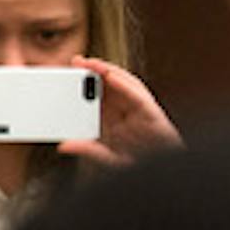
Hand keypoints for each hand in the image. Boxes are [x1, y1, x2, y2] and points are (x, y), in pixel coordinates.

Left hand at [57, 56, 181, 166]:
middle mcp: (126, 111)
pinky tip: (111, 76)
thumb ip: (88, 151)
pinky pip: (138, 95)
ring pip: (124, 84)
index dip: (81, 85)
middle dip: (93, 71)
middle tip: (76, 61)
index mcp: (112, 120)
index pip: (95, 98)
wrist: (164, 169)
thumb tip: (64, 146)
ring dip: (107, 71)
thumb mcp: (109, 159)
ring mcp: (140, 110)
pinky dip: (125, 85)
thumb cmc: (140, 162)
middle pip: (108, 86)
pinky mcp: (152, 113)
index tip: (64, 74)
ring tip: (90, 63)